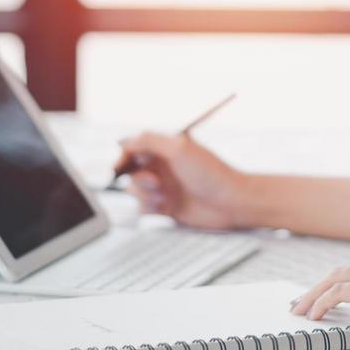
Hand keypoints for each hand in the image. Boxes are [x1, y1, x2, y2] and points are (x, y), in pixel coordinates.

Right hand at [111, 131, 251, 230]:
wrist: (231, 202)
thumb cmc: (212, 173)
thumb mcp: (179, 148)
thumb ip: (150, 140)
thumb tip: (126, 141)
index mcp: (166, 148)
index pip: (134, 148)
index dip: (123, 157)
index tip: (118, 167)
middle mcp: (163, 167)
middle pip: (131, 171)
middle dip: (138, 179)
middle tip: (156, 183)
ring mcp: (165, 187)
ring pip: (135, 191)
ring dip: (144, 195)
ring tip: (163, 197)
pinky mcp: (167, 207)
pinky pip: (144, 208)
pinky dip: (150, 209)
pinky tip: (165, 207)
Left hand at [287, 252, 349, 349]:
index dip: (343, 282)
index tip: (326, 296)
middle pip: (349, 269)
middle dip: (322, 286)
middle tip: (303, 301)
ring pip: (340, 277)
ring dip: (316, 294)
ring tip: (301, 310)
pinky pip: (343, 292)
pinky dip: (324, 302)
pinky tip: (313, 315)